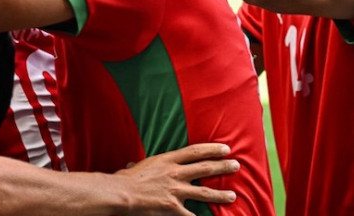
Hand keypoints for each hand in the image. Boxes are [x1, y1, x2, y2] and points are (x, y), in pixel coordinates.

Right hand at [115, 143, 238, 215]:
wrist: (121, 193)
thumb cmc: (125, 179)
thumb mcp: (135, 167)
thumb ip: (139, 166)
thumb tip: (131, 166)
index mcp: (166, 160)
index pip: (195, 151)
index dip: (212, 149)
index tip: (225, 148)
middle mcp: (175, 173)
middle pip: (205, 168)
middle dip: (223, 166)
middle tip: (236, 165)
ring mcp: (176, 190)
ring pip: (205, 191)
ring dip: (221, 193)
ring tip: (233, 195)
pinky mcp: (174, 207)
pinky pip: (191, 214)